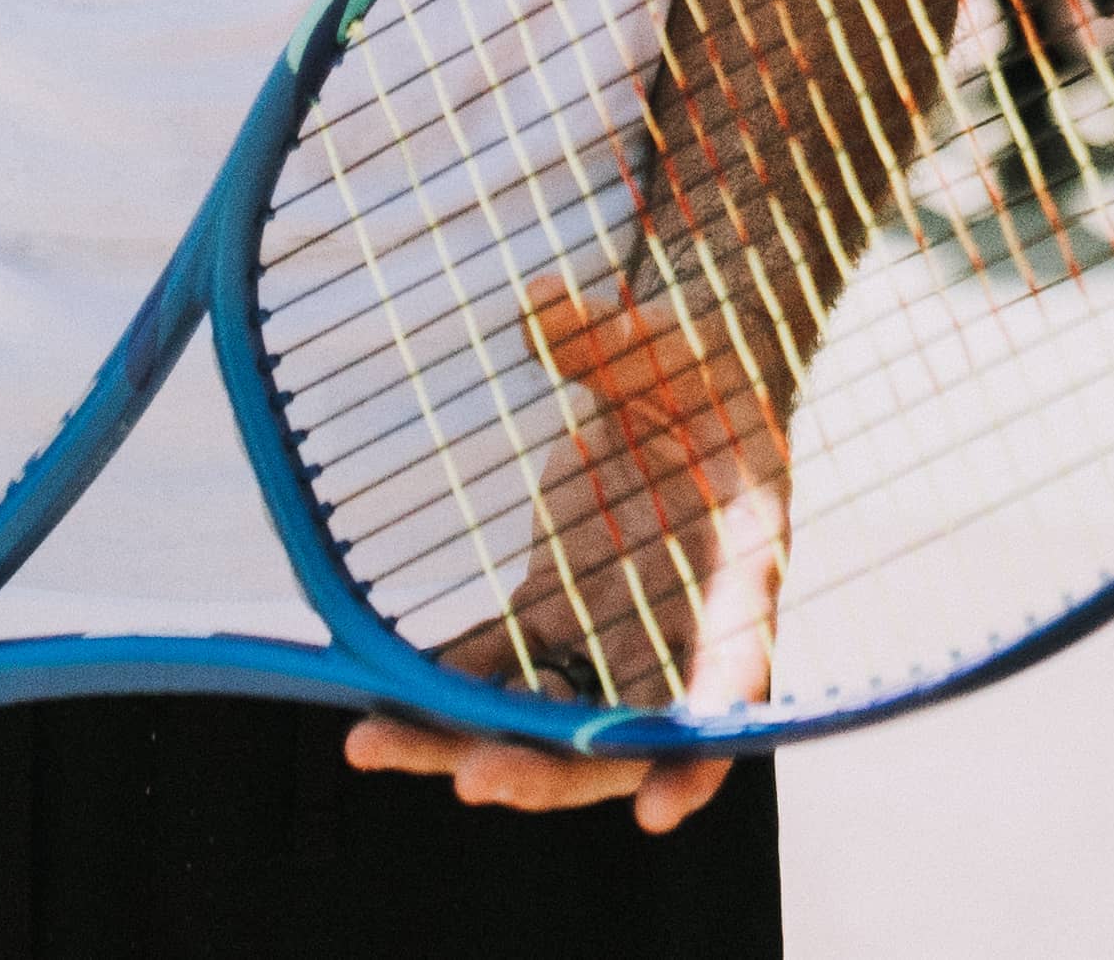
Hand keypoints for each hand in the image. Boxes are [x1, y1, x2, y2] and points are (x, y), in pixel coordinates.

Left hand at [341, 281, 770, 835]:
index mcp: (742, 564)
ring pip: (548, 720)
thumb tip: (535, 305)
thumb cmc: (694, 367)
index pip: (733, 667)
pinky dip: (444, 697)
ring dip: (468, 746)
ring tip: (372, 744)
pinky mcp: (555, 615)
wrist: (679, 385)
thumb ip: (606, 338)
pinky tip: (373, 705)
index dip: (701, 746)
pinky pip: (500, 675)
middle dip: (550, 768)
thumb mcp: (665, 347)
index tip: (662, 808)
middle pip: (621, 732)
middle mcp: (680, 624)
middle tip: (477, 779)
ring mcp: (611, 629)